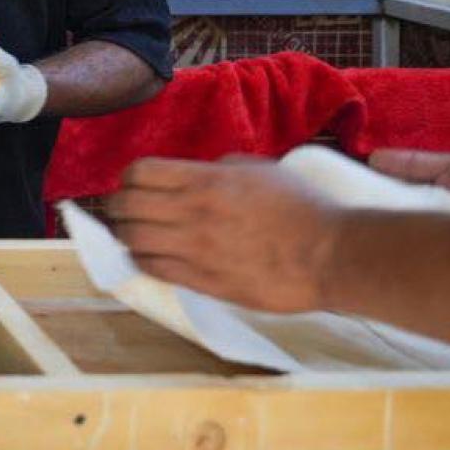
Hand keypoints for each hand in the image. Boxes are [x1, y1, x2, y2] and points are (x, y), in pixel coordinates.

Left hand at [106, 156, 344, 313]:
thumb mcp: (259, 169)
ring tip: (135, 234)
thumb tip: (194, 173)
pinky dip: (144, 260)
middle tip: (123, 209)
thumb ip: (218, 168)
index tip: (132, 183)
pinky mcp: (205, 281)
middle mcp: (194, 212)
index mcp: (207, 180)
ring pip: (134, 240)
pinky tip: (151, 256)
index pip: (140, 172)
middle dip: (118, 205)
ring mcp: (197, 249)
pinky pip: (155, 269)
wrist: (331, 255)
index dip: (129, 177)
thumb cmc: (302, 208)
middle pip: (126, 206)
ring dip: (127, 235)